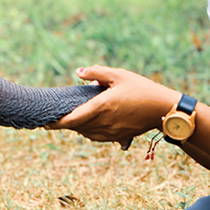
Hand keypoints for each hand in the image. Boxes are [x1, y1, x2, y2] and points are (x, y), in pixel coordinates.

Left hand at [46, 66, 180, 147]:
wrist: (163, 109)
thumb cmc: (141, 89)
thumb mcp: (119, 75)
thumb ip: (97, 73)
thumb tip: (78, 72)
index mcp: (102, 107)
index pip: (73, 119)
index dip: (57, 123)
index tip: (45, 123)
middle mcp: (104, 122)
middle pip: (78, 127)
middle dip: (66, 124)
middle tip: (54, 118)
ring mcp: (112, 132)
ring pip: (87, 133)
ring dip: (78, 128)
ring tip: (71, 120)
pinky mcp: (119, 137)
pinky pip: (98, 137)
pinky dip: (89, 132)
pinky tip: (90, 124)